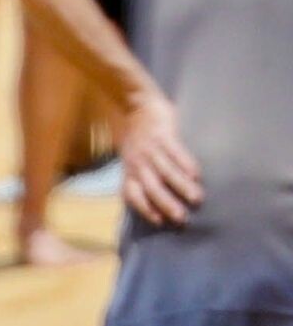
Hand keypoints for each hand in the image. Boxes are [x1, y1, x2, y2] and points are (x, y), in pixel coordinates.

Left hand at [115, 88, 202, 225]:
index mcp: (129, 172)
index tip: (159, 221)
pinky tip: (196, 175)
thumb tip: (153, 197)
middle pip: (153, 188)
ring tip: (196, 199)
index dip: (145, 209)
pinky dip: (186, 164)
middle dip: (167, 204)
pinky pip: (175, 153)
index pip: (134, 196)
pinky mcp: (164, 135)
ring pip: (166, 173)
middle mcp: (139, 164)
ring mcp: (151, 149)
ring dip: (181, 187)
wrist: (132, 104)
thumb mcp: (129, 159)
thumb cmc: (134, 136)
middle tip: (182, 218)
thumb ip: (137, 175)